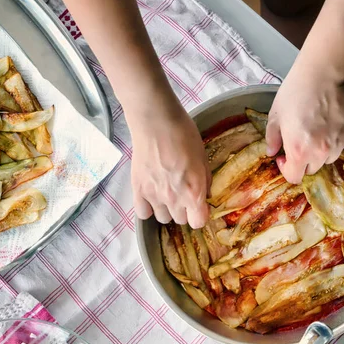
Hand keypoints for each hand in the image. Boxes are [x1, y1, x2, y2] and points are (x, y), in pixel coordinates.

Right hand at [128, 102, 210, 228]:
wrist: (156, 121)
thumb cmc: (183, 135)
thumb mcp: (203, 158)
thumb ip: (205, 181)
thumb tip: (205, 194)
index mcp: (194, 192)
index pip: (198, 222)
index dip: (200, 215)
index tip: (198, 207)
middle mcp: (174, 199)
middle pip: (181, 220)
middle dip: (184, 210)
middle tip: (182, 193)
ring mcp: (154, 196)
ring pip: (163, 218)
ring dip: (166, 209)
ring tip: (166, 194)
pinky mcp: (138, 190)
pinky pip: (143, 213)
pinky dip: (147, 208)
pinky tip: (151, 197)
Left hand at [266, 65, 343, 183]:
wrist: (322, 73)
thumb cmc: (295, 93)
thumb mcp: (275, 117)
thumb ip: (272, 139)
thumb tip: (272, 152)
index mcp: (299, 151)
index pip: (295, 177)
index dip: (287, 170)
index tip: (284, 157)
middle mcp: (320, 152)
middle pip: (311, 170)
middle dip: (302, 161)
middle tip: (298, 144)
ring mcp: (338, 143)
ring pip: (327, 159)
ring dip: (319, 153)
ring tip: (314, 133)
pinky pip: (340, 145)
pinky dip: (333, 140)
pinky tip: (326, 124)